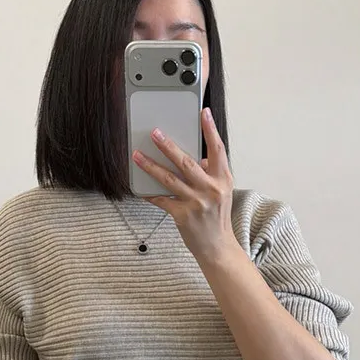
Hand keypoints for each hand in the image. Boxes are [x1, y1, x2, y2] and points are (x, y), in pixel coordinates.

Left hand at [132, 107, 239, 263]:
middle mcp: (211, 189)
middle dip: (168, 146)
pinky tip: (138, 186)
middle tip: (154, 133)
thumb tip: (196, 157)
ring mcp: (196, 202)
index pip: (217, 149)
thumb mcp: (221, 191)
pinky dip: (150, 193)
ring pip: (169, 179)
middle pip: (186, 162)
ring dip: (151, 166)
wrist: (217, 246)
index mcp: (222, 179)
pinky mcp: (183, 215)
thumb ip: (211, 173)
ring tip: (137, 155)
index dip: (210, 130)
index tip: (204, 112)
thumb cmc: (217, 217)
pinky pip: (162, 199)